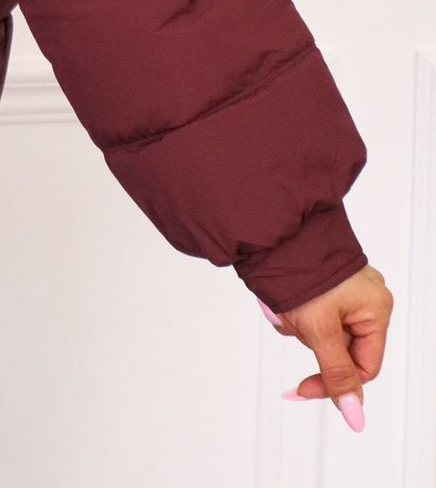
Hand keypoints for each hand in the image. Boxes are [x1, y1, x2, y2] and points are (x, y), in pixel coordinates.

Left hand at [255, 263, 392, 431]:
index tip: (302, 388)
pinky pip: (313, 314)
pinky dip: (295, 312)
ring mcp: (345, 289)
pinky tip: (283, 299)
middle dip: (311, 341)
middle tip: (294, 321)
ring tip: (286, 306)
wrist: (272, 232)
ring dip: (299, 326)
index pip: (363, 366)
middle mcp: (366, 297)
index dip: (333, 382)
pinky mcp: (324, 283)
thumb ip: (336, 374)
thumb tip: (354, 415)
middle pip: (340, 349)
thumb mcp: (320, 330)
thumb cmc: (301, 269)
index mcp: (376, 308)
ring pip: (322, 332)